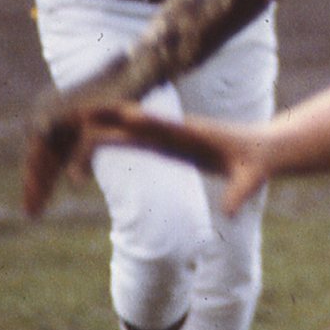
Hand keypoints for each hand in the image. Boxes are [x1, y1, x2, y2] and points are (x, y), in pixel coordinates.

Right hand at [22, 104, 271, 218]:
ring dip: (99, 129)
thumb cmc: (259, 162)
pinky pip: (133, 141)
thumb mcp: (253, 178)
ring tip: (65, 128)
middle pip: (132, 123)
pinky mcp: (167, 145)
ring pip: (127, 130)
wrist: (265, 149)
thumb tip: (230, 213)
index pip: (159, 126)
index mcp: (193, 134)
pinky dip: (110, 141)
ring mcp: (169, 137)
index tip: (107, 117)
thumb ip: (240, 193)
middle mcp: (176, 131)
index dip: (134, 122)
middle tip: (66, 117)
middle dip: (103, 120)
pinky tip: (87, 148)